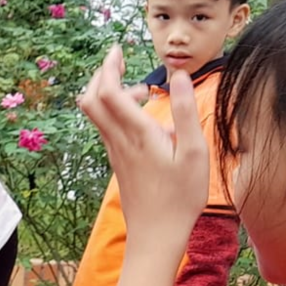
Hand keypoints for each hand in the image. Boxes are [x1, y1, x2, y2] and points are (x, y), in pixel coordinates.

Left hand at [77, 44, 209, 255]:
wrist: (156, 235)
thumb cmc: (181, 197)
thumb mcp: (194, 152)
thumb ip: (186, 112)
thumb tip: (179, 75)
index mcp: (137, 134)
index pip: (109, 91)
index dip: (109, 66)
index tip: (118, 49)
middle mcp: (119, 141)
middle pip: (92, 99)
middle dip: (102, 74)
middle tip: (119, 60)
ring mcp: (115, 152)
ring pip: (96, 114)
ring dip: (109, 93)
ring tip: (142, 92)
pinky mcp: (117, 162)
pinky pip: (106, 128)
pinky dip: (115, 112)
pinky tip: (142, 119)